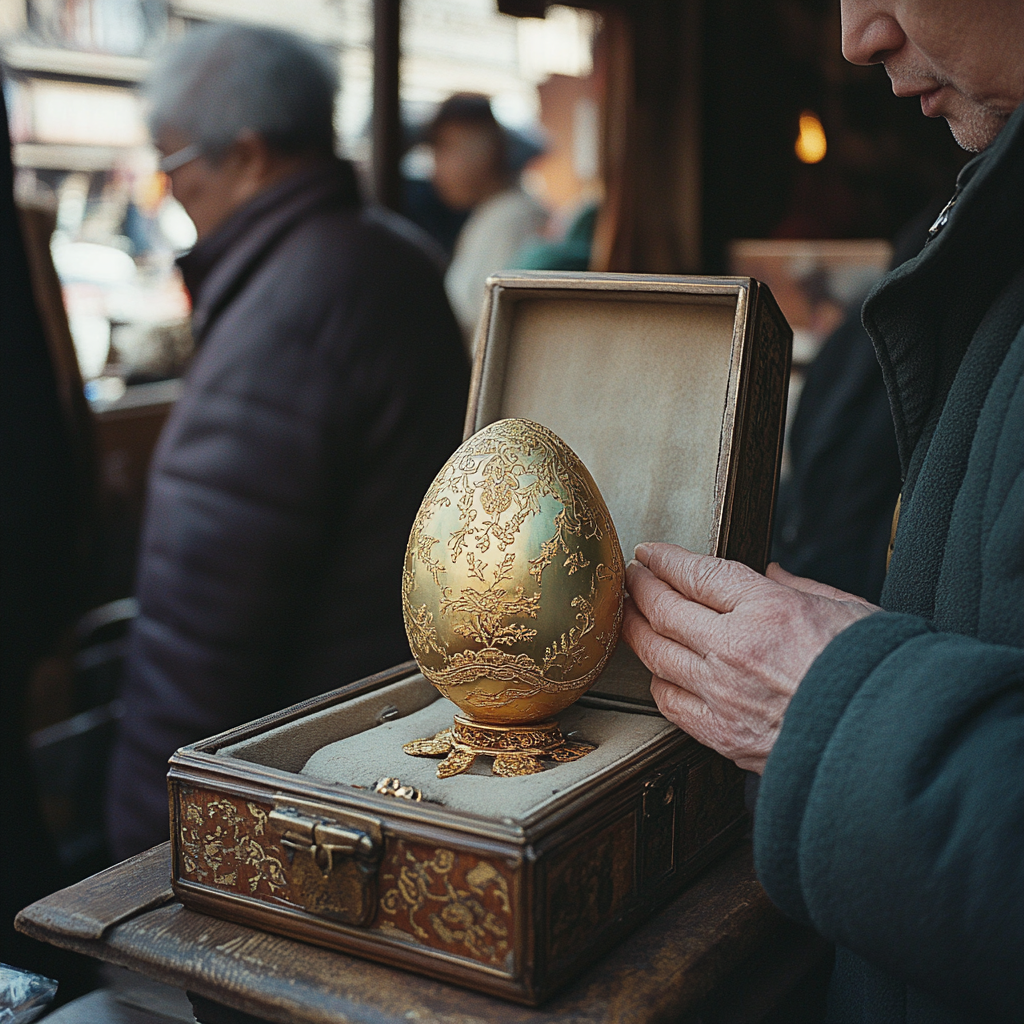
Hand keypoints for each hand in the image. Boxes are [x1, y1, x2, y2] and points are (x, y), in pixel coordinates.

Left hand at [622, 543, 877, 772]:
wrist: (891, 747)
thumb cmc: (879, 675)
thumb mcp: (848, 609)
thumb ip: (799, 587)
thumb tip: (770, 572)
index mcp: (769, 609)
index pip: (696, 573)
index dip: (664, 560)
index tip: (649, 553)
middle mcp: (735, 649)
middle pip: (663, 609)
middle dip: (640, 587)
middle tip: (631, 576)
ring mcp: (722, 694)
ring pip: (655, 653)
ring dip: (636, 629)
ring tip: (631, 616)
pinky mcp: (721, 735)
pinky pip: (669, 701)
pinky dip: (658, 679)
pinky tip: (660, 669)